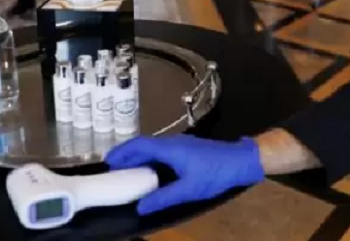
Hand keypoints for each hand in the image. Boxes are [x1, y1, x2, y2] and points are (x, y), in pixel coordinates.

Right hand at [105, 135, 264, 214]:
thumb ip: (163, 198)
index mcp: (170, 148)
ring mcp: (182, 144)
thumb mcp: (188, 189)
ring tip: (128, 173)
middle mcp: (173, 142)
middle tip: (113, 170)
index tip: (107, 162)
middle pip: (144, 145)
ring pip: (154, 148)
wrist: (241, 160)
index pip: (139, 145)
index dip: (122, 152)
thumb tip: (140, 207)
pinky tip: (151, 173)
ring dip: (139, 158)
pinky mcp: (188, 150)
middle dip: (127, 156)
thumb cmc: (216, 172)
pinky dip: (151, 160)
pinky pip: (163, 152)